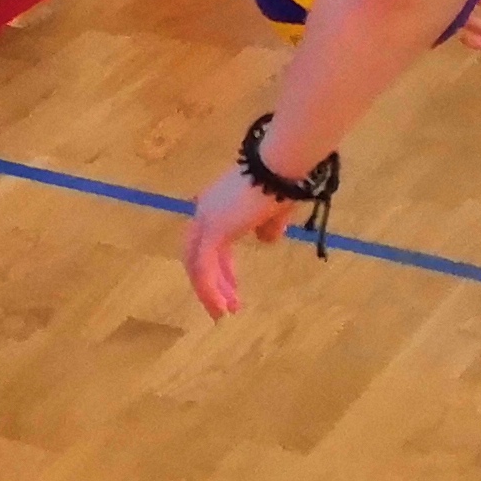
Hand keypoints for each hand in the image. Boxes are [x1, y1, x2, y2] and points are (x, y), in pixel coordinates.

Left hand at [181, 165, 302, 318]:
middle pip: (197, 254)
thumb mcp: (275, 210)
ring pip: (197, 264)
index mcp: (217, 205)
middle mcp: (205, 211)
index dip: (220, 269)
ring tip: (223, 314)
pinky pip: (204, 266)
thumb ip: (268, 225)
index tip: (232, 289)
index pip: (209, 243)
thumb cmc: (283, 182)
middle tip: (224, 307)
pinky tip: (220, 306)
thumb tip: (266, 240)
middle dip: (211, 282)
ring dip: (209, 291)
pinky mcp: (213, 229)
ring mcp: (206, 219)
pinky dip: (209, 289)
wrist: (281, 166)